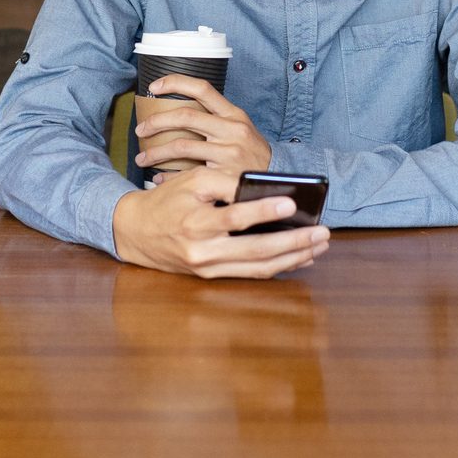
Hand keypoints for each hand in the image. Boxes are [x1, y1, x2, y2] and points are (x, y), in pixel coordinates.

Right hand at [111, 165, 330, 278]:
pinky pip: (251, 274)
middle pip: (255, 250)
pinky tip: (300, 258)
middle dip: (293, 242)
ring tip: (320, 245)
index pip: (234, 217)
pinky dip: (278, 267)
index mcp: (195, 223)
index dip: (263, 210)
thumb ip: (224, 182)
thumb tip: (264, 187)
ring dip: (293, 258)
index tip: (290, 201)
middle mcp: (203, 251)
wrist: (134, 232)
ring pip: (258, 268)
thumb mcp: (190, 181)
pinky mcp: (212, 276)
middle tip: (322, 232)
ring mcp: (208, 268)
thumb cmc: (167, 201)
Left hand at [135, 75, 275, 174]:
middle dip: (156, 122)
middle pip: (185, 116)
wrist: (279, 180)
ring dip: (155, 153)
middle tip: (140, 130)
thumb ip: (216, 119)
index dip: (175, 82)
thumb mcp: (241, 129)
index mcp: (234, 114)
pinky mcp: (224, 174)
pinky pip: (187, 173)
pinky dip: (168, 176)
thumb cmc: (252, 154)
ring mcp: (228, 152)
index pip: (202, 87)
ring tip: (142, 159)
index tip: (154, 87)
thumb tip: (179, 113)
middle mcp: (232, 129)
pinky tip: (158, 178)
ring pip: (181, 146)